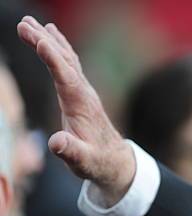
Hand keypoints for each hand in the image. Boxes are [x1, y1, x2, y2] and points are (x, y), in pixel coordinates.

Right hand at [16, 16, 134, 204]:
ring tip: (29, 23)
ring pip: (66, 60)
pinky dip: (57, 49)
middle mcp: (84, 93)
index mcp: (81, 106)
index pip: (66, 78)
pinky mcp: (80, 93)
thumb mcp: (82, 160)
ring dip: (49, 40)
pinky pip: (68, 65)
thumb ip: (71, 151)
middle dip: (45, 42)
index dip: (53, 59)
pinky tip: (50, 37)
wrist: (114, 161)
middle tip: (24, 24)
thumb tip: (56, 142)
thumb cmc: (96, 162)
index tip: (38, 41)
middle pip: (64, 62)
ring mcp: (83, 91)